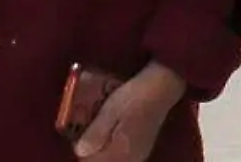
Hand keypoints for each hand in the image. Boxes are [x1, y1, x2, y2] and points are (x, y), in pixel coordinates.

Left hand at [72, 63, 186, 160]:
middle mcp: (131, 159)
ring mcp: (139, 155)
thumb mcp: (110, 110)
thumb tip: (79, 151)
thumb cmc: (134, 96)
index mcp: (121, 152)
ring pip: (112, 161)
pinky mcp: (142, 149)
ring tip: (97, 130)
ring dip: (101, 150)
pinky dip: (111, 149)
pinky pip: (121, 157)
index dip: (81, 150)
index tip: (77, 134)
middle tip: (86, 130)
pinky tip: (110, 133)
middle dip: (91, 151)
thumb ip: (96, 133)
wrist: (162, 86)